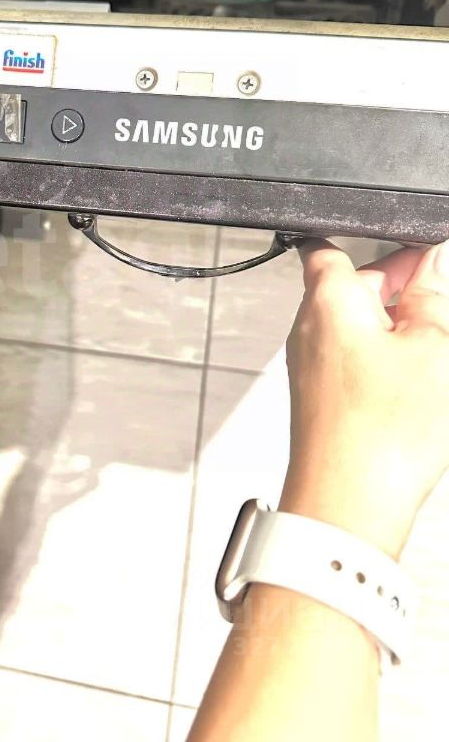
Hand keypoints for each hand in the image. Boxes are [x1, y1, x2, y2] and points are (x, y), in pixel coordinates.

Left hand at [281, 238, 448, 557]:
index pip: (330, 245)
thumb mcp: (430, 349)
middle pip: (347, 286)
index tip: (414, 249)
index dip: (372, 240)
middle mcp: (307, 328)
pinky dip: (379, 355)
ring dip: (390, 322)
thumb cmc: (380, 431)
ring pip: (351, 325)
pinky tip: (412, 374)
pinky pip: (347, 359)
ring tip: (432, 337)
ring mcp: (308, 364)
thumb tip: (431, 265)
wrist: (346, 502)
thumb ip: (430, 299)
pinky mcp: (317, 397)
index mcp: (328, 299)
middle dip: (394, 284)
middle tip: (436, 291)